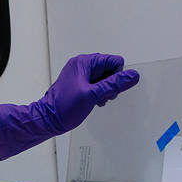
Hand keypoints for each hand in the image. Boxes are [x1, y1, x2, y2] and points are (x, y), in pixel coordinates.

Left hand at [0, 53, 139, 158]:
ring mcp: (80, 75)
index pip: (114, 61)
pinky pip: (97, 85)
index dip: (116, 76)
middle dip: (110, 84)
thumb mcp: (93, 95)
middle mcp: (82, 65)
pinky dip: (99, 93)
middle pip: (110, 69)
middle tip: (101, 96)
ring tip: (96, 100)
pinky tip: (93, 102)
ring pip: (104, 78)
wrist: (48, 120)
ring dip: (105, 90)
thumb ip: (114, 84)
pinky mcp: (80, 84)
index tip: (107, 89)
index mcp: (84, 62)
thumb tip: (133, 75)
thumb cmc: (65, 107)